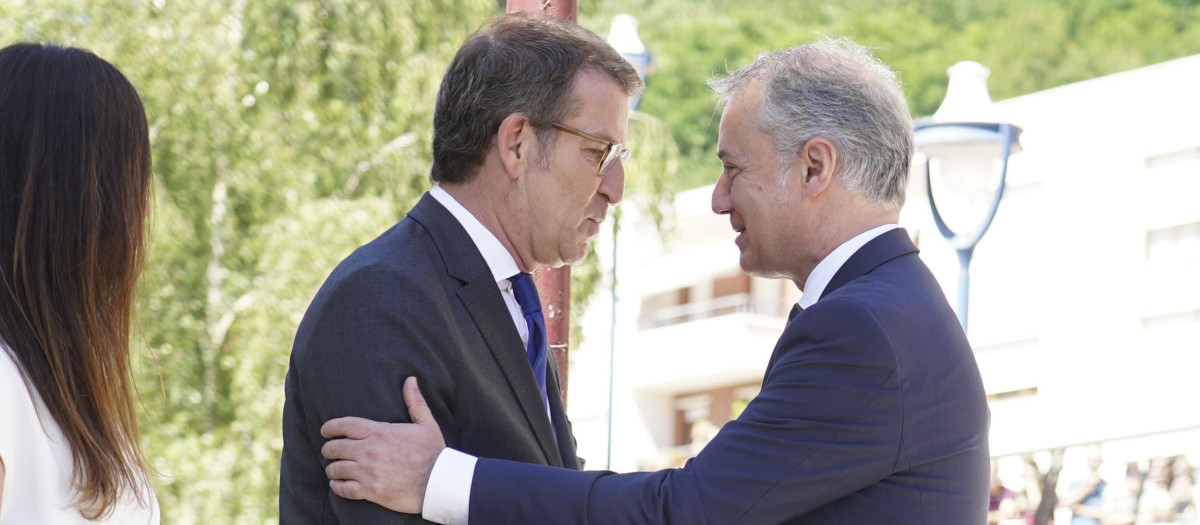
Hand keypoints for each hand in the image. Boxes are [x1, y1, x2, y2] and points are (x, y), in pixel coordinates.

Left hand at [321, 376, 445, 513]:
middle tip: (329, 451)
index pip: (345, 425)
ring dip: (332, 469)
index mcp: (380, 432)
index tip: (325, 431)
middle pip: (335, 447)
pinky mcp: (370, 490)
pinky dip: (337, 486)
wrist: (438, 482)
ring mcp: (368, 471)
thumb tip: (410, 379)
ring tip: (334, 469)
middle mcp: (370, 450)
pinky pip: (343, 488)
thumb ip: (414, 401)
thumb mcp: (426, 424)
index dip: (330, 427)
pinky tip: (338, 484)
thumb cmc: (433, 452)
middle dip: (329, 449)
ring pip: (336, 468)